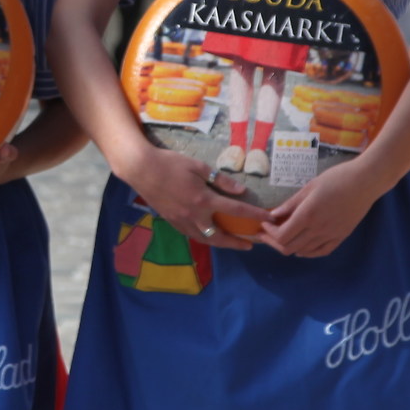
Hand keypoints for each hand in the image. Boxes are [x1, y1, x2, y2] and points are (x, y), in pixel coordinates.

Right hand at [118, 143, 263, 250]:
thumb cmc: (170, 164)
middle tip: (250, 245)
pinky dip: (205, 238)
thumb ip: (221, 180)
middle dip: (237, 243)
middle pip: (220, 237)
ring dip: (221, 244)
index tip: (268, 219)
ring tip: (232, 243)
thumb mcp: (199, 166)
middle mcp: (194, 216)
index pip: (235, 211)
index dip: (254, 216)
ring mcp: (181, 221)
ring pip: (205, 240)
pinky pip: (193, 235)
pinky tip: (210, 235)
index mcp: (203, 200)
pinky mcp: (172, 222)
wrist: (141, 170)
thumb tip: (240, 190)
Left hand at [259, 157, 390, 256]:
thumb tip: (274, 215)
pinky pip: (321, 252)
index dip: (269, 233)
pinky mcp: (341, 237)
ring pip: (303, 252)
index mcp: (308, 215)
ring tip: (282, 237)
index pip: (281, 235)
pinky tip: (301, 248)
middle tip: (267, 234)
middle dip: (274, 242)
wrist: (366, 181)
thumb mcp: (309, 187)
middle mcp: (318, 229)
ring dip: (289, 247)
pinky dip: (307, 252)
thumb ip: (291, 204)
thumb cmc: (337, 178)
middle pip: (289, 247)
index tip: (265, 224)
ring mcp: (331, 235)